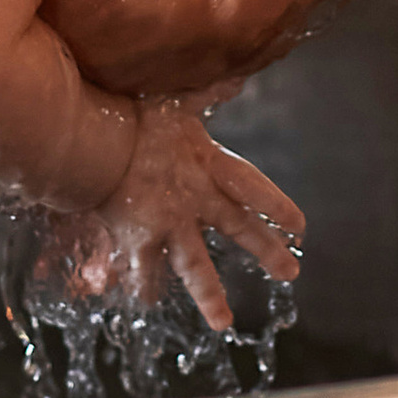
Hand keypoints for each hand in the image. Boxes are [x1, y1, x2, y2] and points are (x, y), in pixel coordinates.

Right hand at [56, 97, 302, 332]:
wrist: (97, 141)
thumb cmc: (136, 114)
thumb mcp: (178, 100)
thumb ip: (209, 92)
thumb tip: (237, 74)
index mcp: (209, 164)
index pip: (254, 189)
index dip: (277, 207)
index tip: (300, 229)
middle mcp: (196, 199)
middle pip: (239, 228)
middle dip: (266, 250)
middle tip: (291, 273)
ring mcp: (169, 224)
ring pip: (196, 266)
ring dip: (210, 296)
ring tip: (223, 324)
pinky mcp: (139, 240)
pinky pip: (145, 270)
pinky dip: (145, 286)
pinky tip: (149, 302)